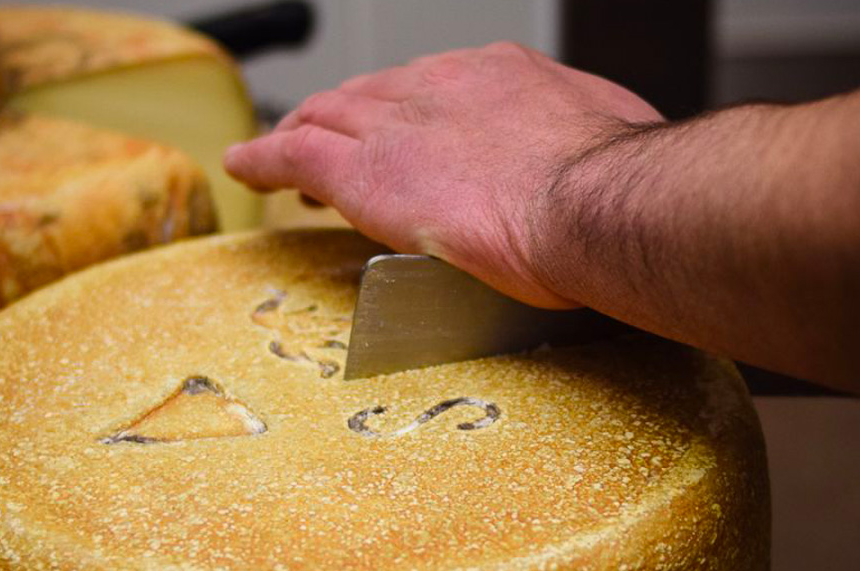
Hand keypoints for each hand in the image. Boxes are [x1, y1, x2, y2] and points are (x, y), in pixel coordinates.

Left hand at [224, 42, 660, 306]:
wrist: (592, 201)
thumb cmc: (612, 184)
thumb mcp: (607, 136)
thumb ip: (582, 140)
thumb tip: (592, 157)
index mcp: (499, 80)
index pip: (429, 88)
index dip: (401, 112)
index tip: (397, 133)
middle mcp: (439, 89)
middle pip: (368, 96)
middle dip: (343, 118)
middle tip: (326, 145)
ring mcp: (397, 128)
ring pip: (326, 118)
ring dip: (300, 136)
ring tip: (280, 158)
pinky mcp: (365, 176)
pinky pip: (295, 155)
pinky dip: (265, 159)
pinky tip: (247, 166)